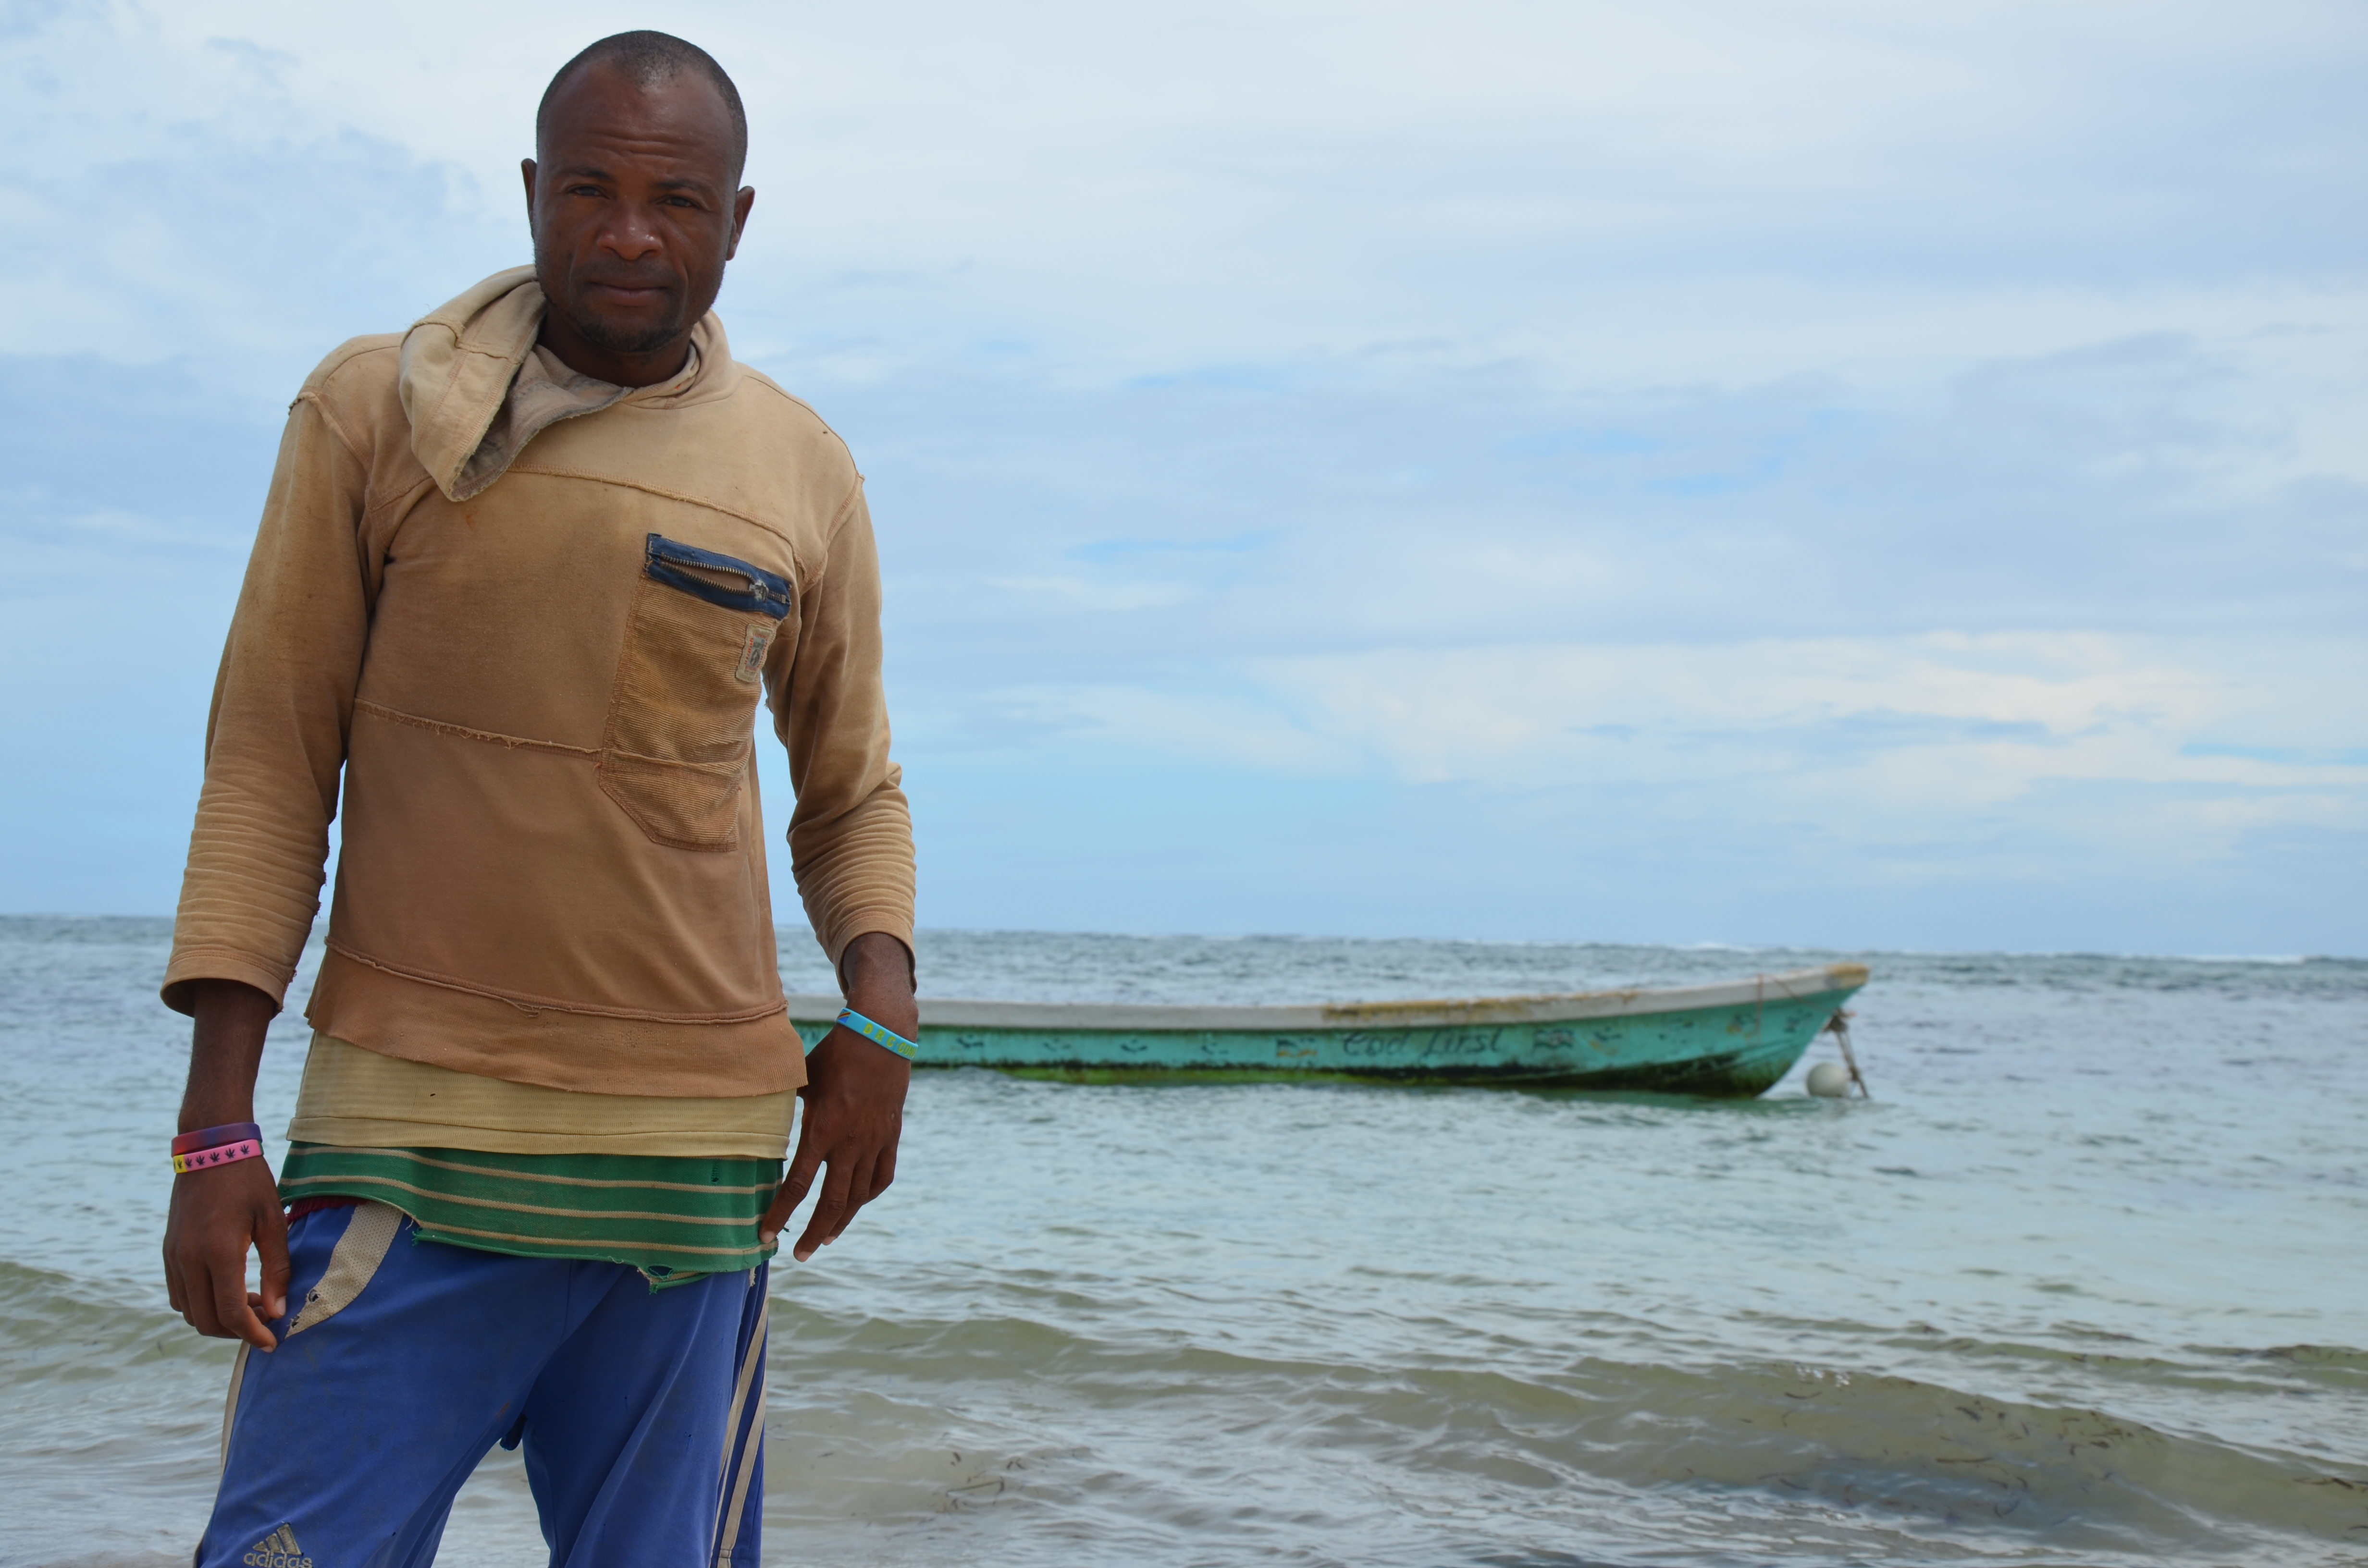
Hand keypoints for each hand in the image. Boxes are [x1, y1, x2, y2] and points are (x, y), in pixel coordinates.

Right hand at [161, 979, 287, 1349]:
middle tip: (267, 1320)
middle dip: (237, 1331)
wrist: (210, 1148)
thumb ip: (277, 1268)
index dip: (252, 1334)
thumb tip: (278, 1310)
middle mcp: (188, 1259)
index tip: (273, 1342)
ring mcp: (173, 1256)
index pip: (231, 1313)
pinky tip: (230, 1289)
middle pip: (206, 1320)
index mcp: (218, 1252)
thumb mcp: (273, 1221)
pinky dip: (201, 1303)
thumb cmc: (250, 1180)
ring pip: (188, 1311)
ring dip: (218, 1318)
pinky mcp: (168, 1251)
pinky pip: (178, 1294)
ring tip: (253, 1303)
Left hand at [760, 932, 913, 1261]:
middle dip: (814, 1233)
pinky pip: (882, 1177)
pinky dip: (868, 1196)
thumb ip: (779, 1102)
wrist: (882, 1035)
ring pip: (858, 1196)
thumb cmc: (834, 1053)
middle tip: (799, 1255)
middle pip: (832, 1202)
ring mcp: (874, 1141)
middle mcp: (850, 1142)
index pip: (798, 1184)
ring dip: (841, 1222)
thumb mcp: (800, 1076)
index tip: (765, 1235)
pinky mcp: (890, 1136)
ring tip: (826, 1240)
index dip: (779, 1214)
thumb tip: (749, 1115)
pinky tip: (857, 1205)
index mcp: (823, 1129)